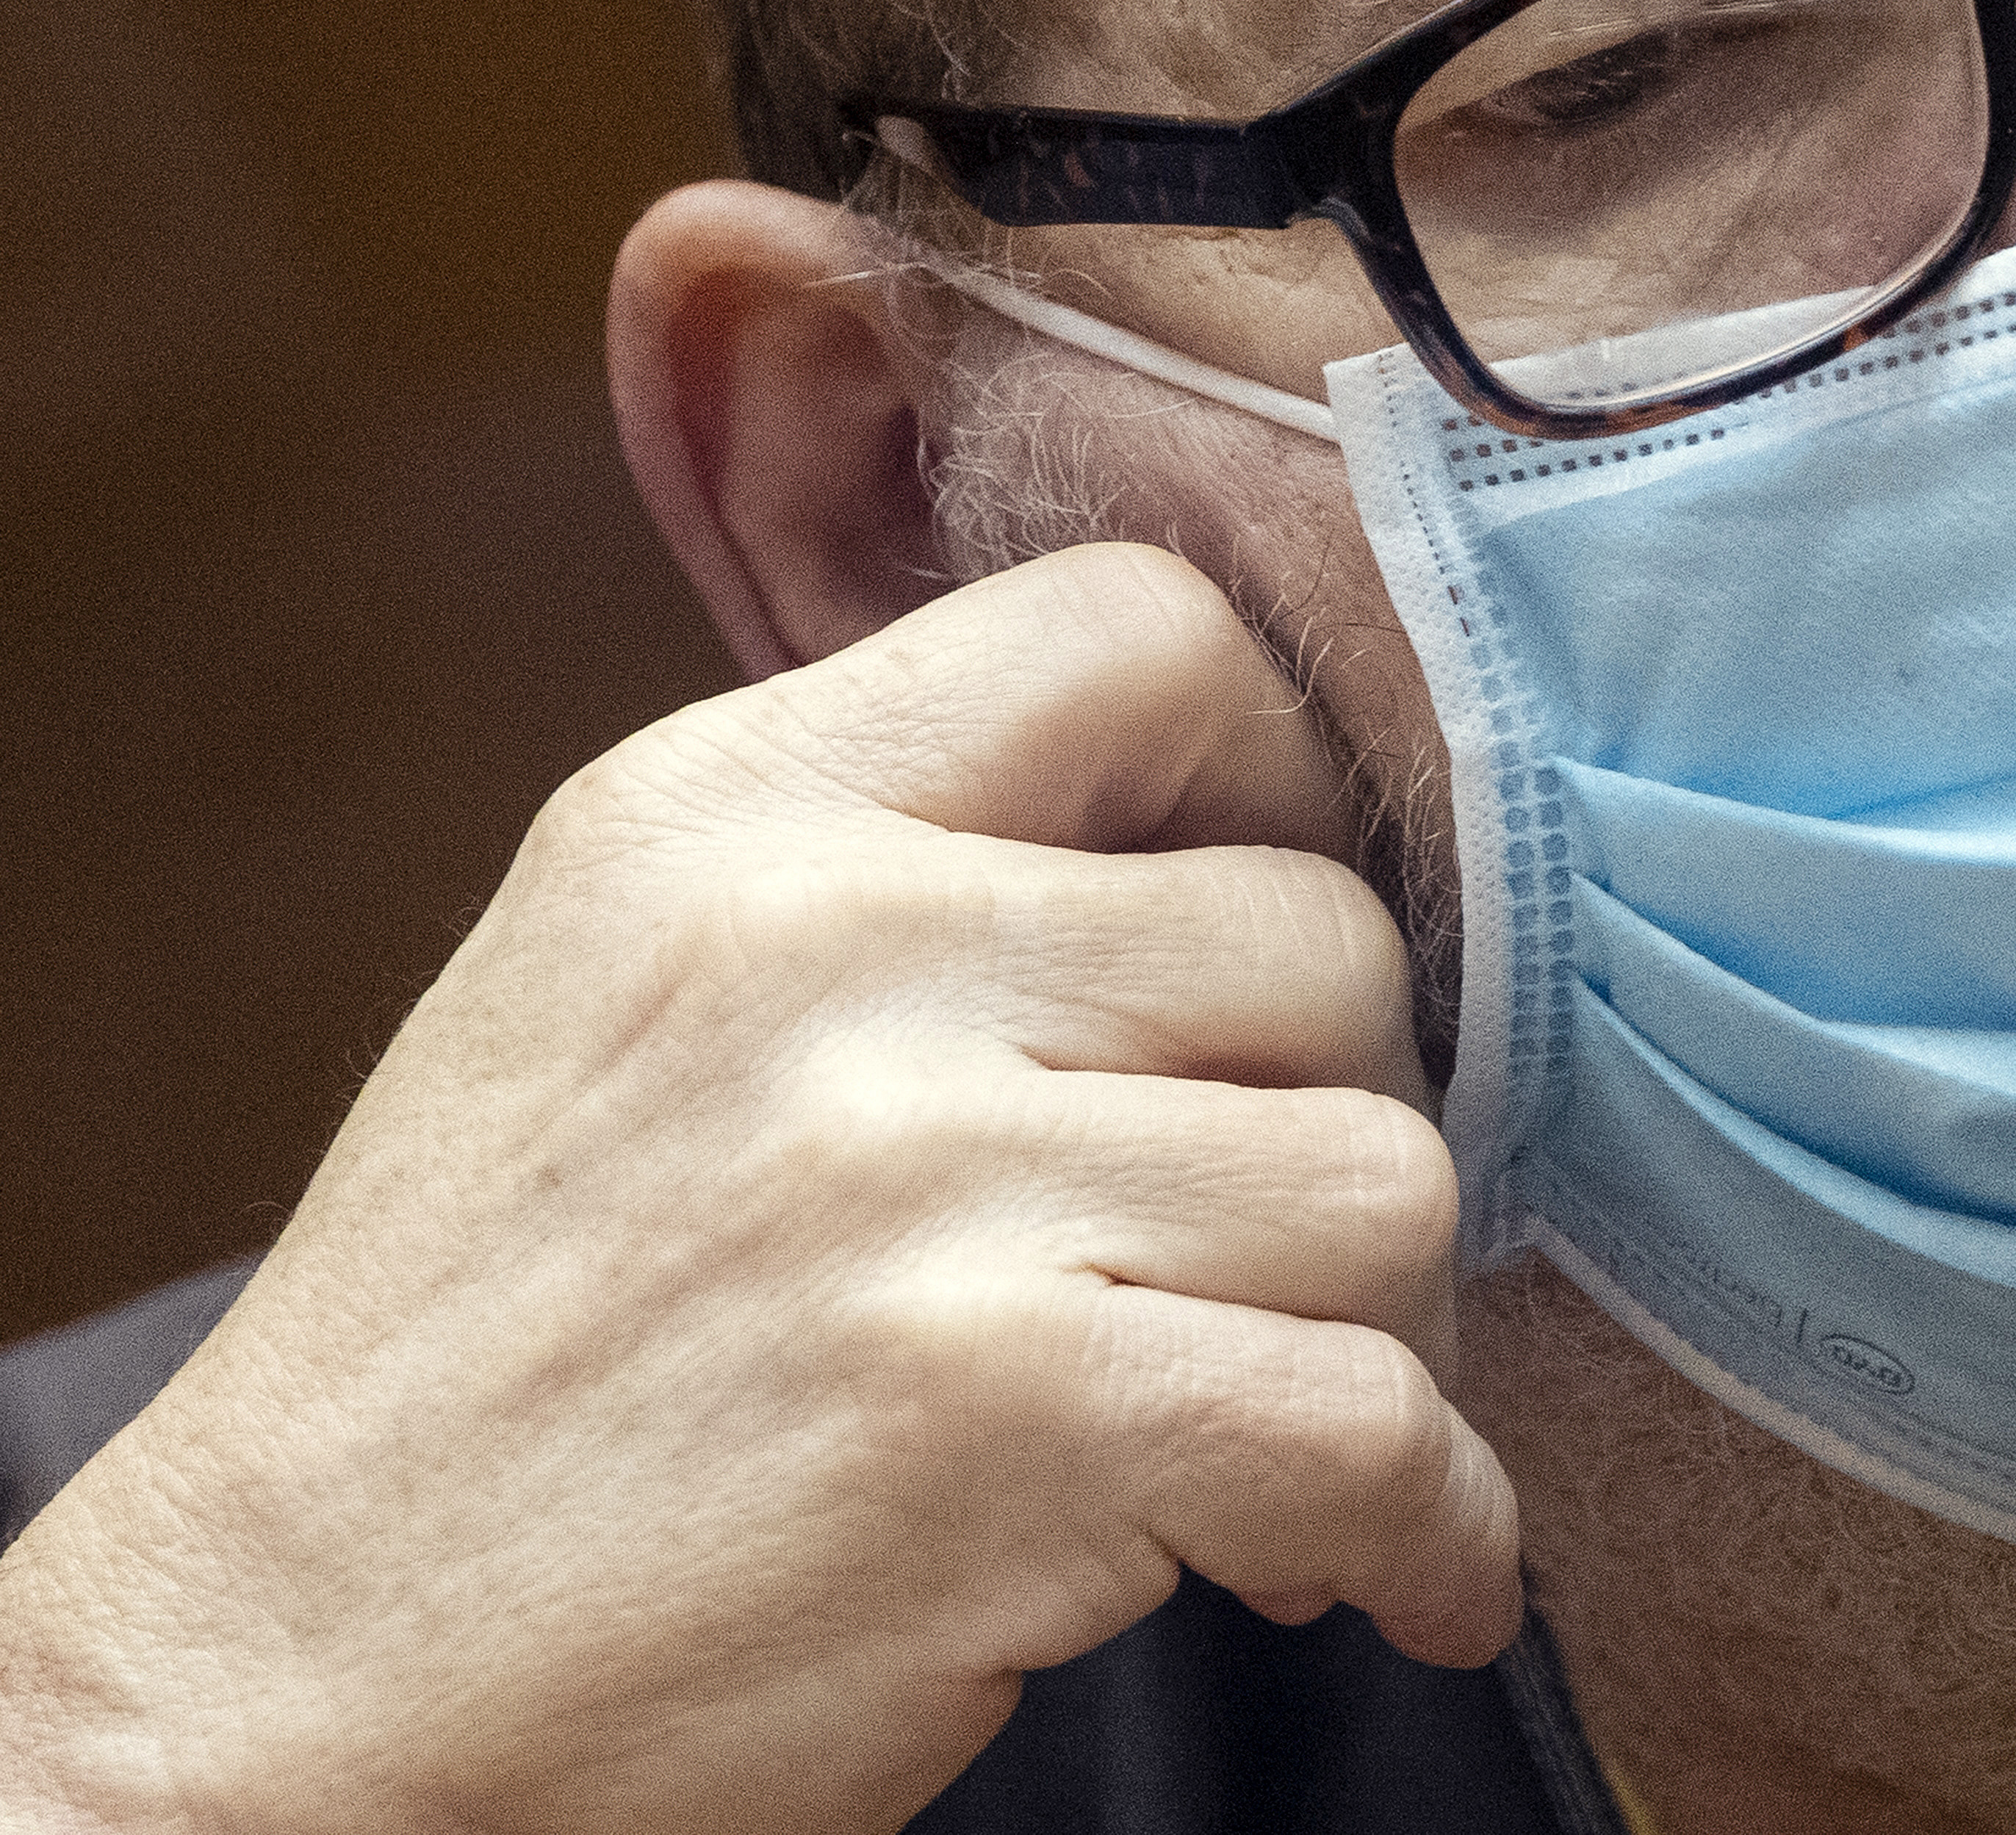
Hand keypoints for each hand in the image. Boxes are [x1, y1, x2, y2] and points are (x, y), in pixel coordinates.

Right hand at [0, 544, 1517, 1833]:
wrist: (281, 1683)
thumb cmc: (492, 1357)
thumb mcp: (621, 990)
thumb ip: (900, 872)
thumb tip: (1237, 850)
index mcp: (729, 813)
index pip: (1146, 633)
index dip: (1284, 780)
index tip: (1274, 954)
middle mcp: (828, 954)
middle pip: (1326, 939)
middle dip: (1345, 1113)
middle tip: (1274, 1255)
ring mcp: (918, 1184)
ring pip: (1385, 1181)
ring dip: (1381, 1329)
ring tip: (1283, 1424)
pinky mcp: (1005, 1420)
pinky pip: (1377, 1424)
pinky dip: (1432, 1524)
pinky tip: (1385, 1571)